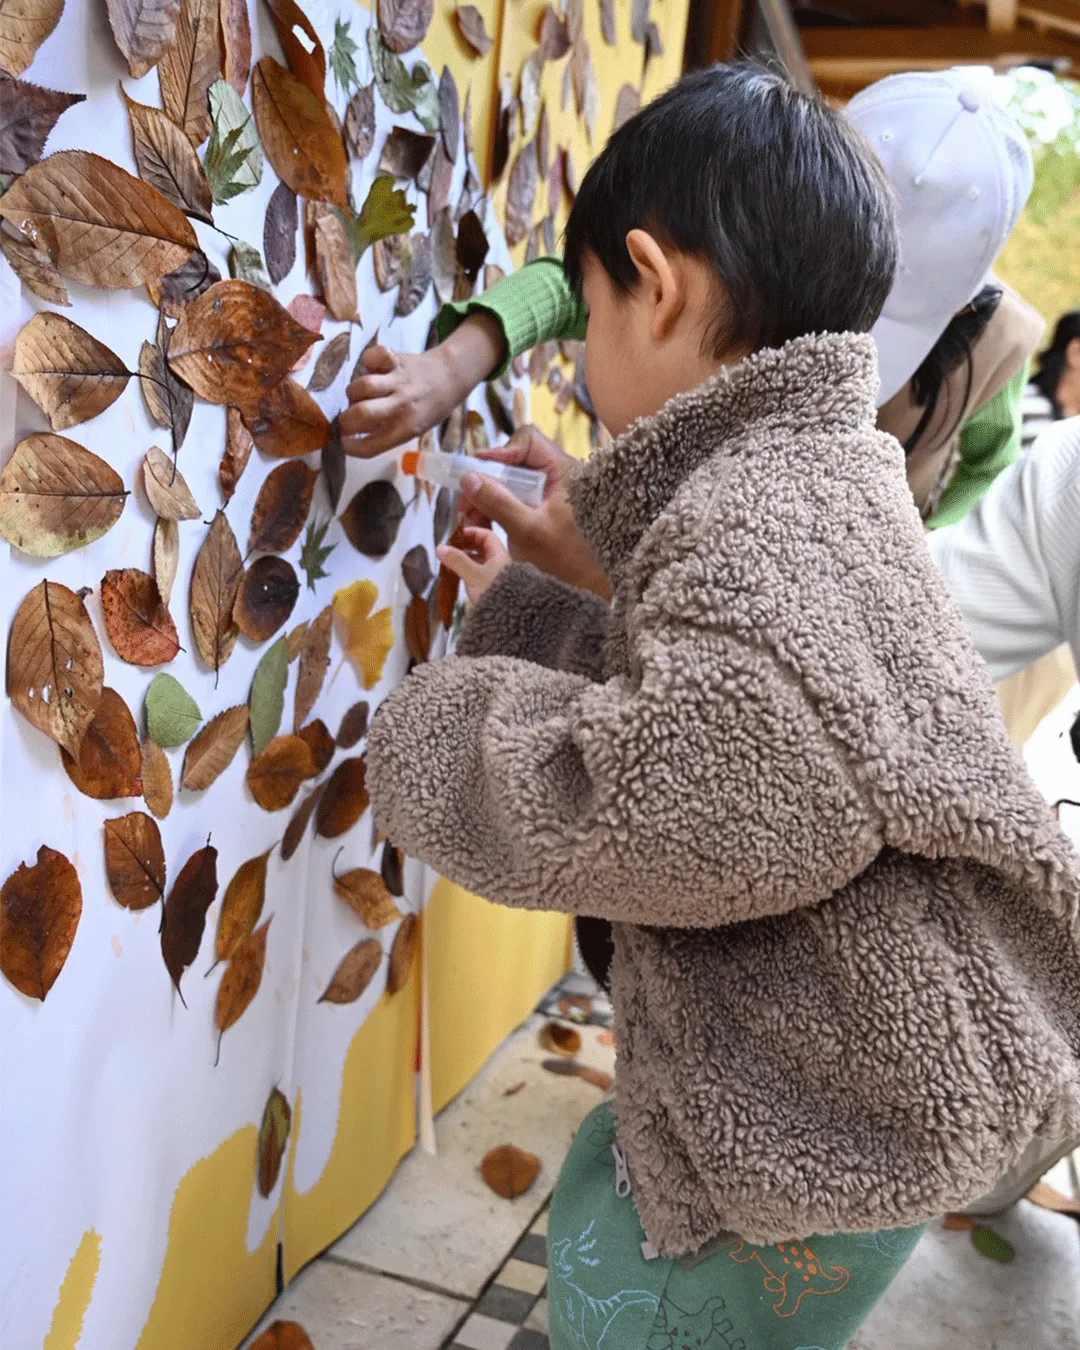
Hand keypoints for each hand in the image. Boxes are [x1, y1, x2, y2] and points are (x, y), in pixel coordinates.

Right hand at [340, 312, 505, 457]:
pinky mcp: (395, 359)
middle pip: (362, 413)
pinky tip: (373, 369)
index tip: (346, 442)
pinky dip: (367, 361)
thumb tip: (353, 432)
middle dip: (346, 419)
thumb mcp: (414, 429)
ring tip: (359, 395)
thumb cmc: (430, 407)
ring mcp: (399, 380)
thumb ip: (386, 432)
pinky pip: (371, 357)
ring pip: (362, 385)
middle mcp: (402, 405)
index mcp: (407, 428)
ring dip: (353, 393)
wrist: (450, 376)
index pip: (371, 446)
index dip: (351, 447)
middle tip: (348, 419)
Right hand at [437, 526, 510, 603]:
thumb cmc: (493, 593)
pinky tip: (457, 575)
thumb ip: (457, 561)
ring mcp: (496, 577)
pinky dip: (467, 571)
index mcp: (500, 555)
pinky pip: (478, 574)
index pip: (487, 536)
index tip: (457, 535)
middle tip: (451, 547)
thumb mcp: (473, 575)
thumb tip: (440, 548)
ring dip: (465, 560)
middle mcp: (500, 564)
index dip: (472, 532)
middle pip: (483, 549)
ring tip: (450, 561)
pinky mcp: (491, 589)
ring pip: (480, 562)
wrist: (508, 618)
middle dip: (466, 546)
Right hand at [460, 426, 611, 599]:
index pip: (528, 441)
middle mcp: (560, 476)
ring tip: (472, 523)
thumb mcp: (527, 530)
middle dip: (487, 483)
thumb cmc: (569, 560)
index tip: (477, 475)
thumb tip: (468, 478)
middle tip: (466, 506)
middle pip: (515, 463)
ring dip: (489, 500)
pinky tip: (485, 528)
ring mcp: (554, 493)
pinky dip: (499, 511)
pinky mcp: (548, 510)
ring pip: (513, 484)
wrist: (595, 588)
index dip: (500, 453)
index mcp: (564, 470)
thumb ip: (497, 502)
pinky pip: (518, 500)